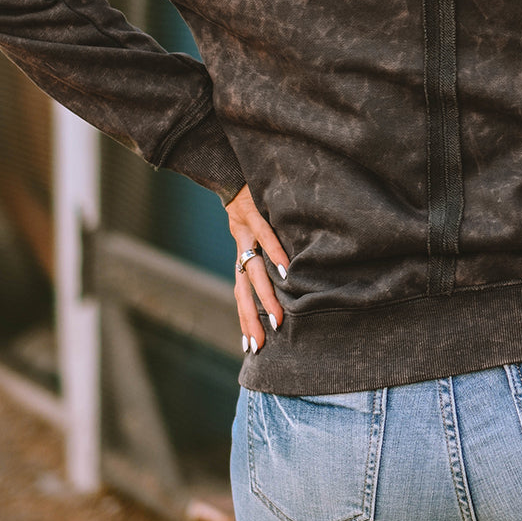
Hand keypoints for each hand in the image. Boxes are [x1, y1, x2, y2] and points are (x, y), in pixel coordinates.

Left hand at [223, 185, 289, 353]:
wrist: (232, 174)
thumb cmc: (250, 205)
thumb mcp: (255, 234)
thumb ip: (266, 254)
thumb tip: (289, 275)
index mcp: (242, 258)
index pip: (241, 296)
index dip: (245, 320)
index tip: (251, 346)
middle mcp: (242, 251)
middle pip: (243, 292)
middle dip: (251, 320)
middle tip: (261, 345)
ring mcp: (246, 235)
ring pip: (254, 271)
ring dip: (266, 297)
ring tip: (278, 318)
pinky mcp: (254, 215)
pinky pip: (265, 237)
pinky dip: (275, 253)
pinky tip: (286, 269)